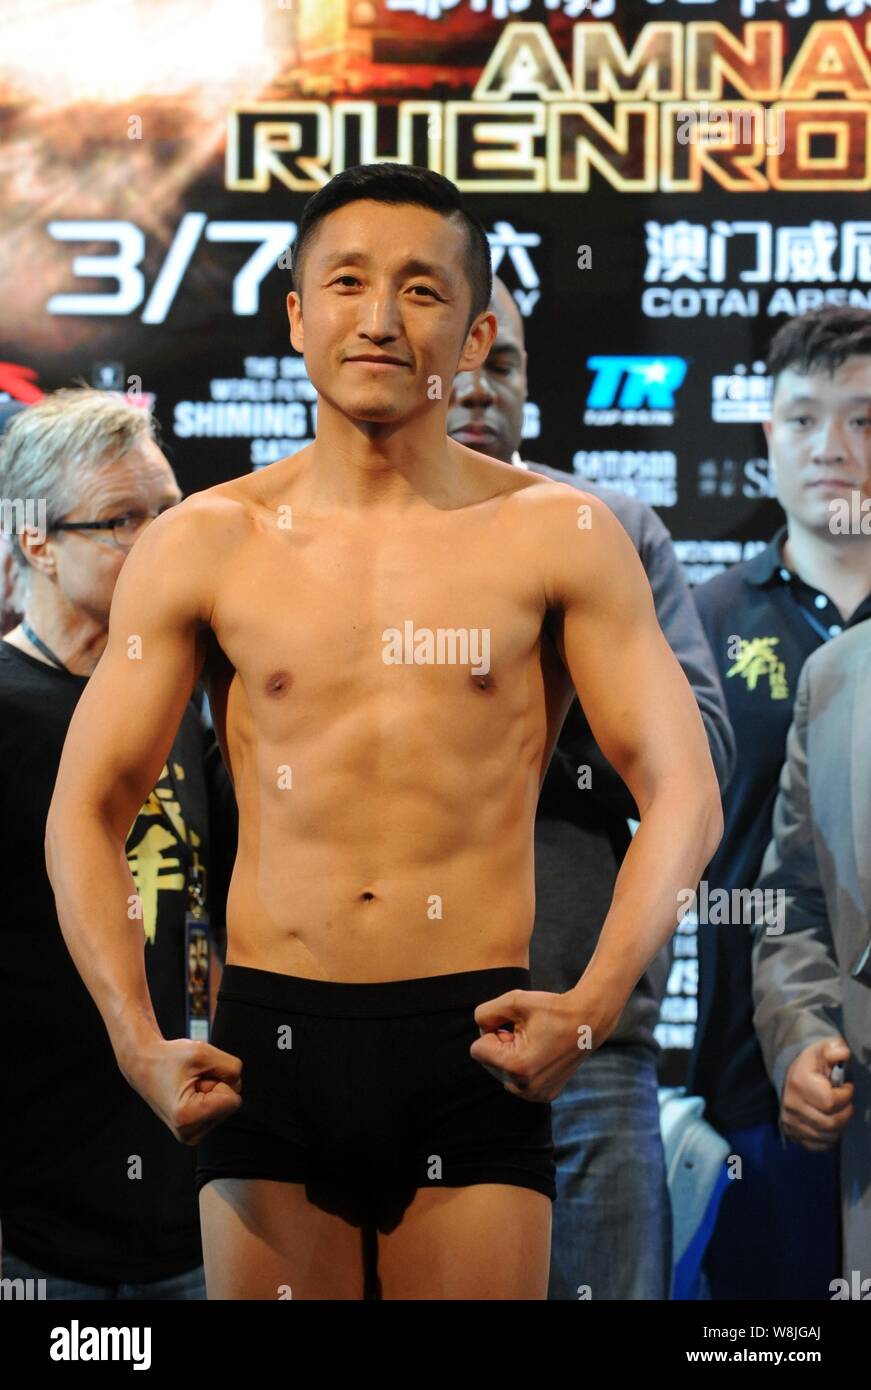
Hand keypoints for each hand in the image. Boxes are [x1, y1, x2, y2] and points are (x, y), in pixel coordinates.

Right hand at [122, 1037, 242, 1144]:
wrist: (144, 1064)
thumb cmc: (170, 1058)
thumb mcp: (204, 1052)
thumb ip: (232, 1068)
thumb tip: (238, 1086)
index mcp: (188, 1117)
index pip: (234, 1100)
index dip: (219, 1081)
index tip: (195, 1077)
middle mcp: (188, 1134)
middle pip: (230, 1105)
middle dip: (215, 1086)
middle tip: (190, 1080)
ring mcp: (191, 1136)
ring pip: (225, 1107)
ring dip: (211, 1091)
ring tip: (188, 1085)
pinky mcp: (193, 1132)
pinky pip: (218, 1110)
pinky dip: (208, 1097)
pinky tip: (188, 1092)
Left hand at [470, 987, 613, 1101]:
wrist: (588, 1022)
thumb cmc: (551, 1008)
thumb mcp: (513, 1000)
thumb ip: (484, 1014)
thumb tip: (480, 1032)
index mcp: (517, 1066)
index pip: (476, 1050)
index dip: (492, 1032)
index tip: (514, 1026)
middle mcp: (525, 1088)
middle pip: (488, 1063)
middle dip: (501, 1045)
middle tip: (528, 1034)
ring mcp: (536, 1095)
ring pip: (501, 1072)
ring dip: (511, 1056)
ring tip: (535, 1044)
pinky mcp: (543, 1097)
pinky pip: (516, 1081)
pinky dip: (522, 1067)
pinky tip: (541, 1055)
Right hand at [781, 1038, 852, 1150]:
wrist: (793, 1073)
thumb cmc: (813, 1063)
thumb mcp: (824, 1050)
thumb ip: (835, 1049)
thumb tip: (843, 1053)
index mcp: (799, 1083)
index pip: (830, 1101)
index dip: (845, 1096)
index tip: (847, 1087)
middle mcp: (792, 1104)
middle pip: (830, 1123)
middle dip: (845, 1114)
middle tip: (846, 1103)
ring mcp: (790, 1120)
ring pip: (825, 1136)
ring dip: (839, 1127)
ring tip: (838, 1112)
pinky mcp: (791, 1132)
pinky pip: (816, 1145)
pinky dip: (828, 1139)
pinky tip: (830, 1125)